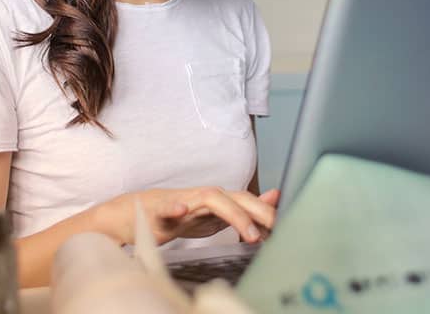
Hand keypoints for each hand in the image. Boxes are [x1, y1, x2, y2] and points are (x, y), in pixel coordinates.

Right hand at [101, 187, 279, 246]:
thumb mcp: (218, 215)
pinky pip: (168, 208)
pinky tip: (181, 212)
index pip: (250, 203)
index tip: (288, 227)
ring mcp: (184, 201)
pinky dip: (174, 209)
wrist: (141, 214)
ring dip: (232, 214)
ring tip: (249, 233)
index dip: (269, 213)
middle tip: (277, 229)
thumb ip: (245, 209)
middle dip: (259, 212)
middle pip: (237, 198)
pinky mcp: (161, 210)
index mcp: (220, 200)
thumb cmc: (182, 215)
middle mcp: (206, 196)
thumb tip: (275, 198)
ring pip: (211, 200)